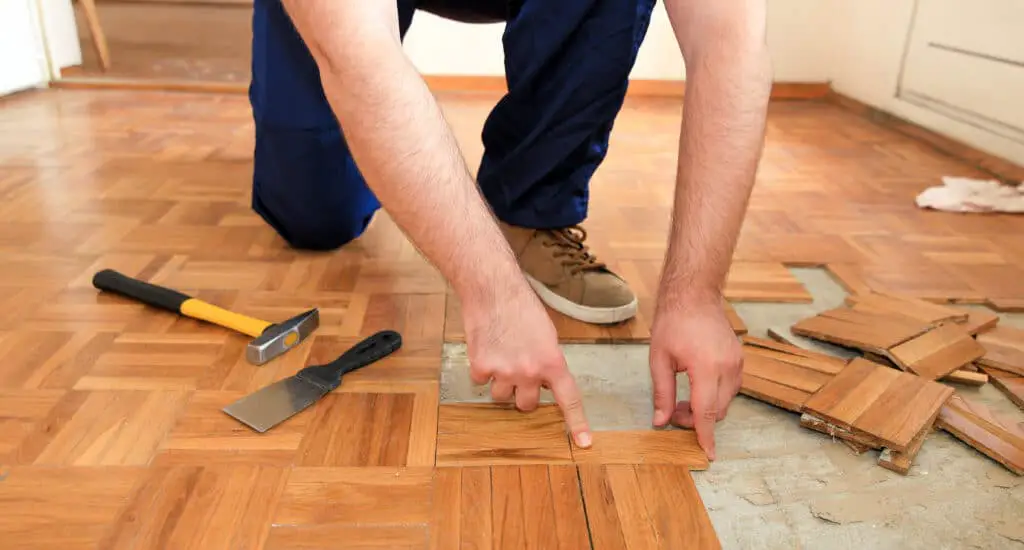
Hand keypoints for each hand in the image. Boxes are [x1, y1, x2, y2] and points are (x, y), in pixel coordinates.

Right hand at [462, 287, 591, 447]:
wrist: (493, 289)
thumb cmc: (522, 306)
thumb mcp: (547, 334)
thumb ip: (548, 361)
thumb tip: (544, 380)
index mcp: (553, 362)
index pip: (569, 399)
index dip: (577, 423)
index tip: (584, 443)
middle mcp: (530, 372)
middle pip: (526, 405)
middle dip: (523, 392)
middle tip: (519, 370)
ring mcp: (504, 371)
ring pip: (501, 396)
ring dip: (501, 382)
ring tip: (501, 354)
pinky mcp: (481, 367)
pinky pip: (482, 381)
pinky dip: (482, 369)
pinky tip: (486, 347)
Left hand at [649, 294, 742, 459]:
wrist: (694, 295)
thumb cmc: (673, 322)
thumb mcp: (659, 359)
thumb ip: (661, 393)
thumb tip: (660, 421)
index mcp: (706, 368)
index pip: (707, 412)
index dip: (705, 436)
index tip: (708, 455)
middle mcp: (727, 368)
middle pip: (717, 411)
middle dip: (696, 419)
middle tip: (672, 412)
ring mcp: (737, 363)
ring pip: (725, 401)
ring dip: (706, 407)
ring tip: (681, 397)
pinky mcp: (739, 359)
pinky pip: (730, 387)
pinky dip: (714, 394)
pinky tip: (696, 385)